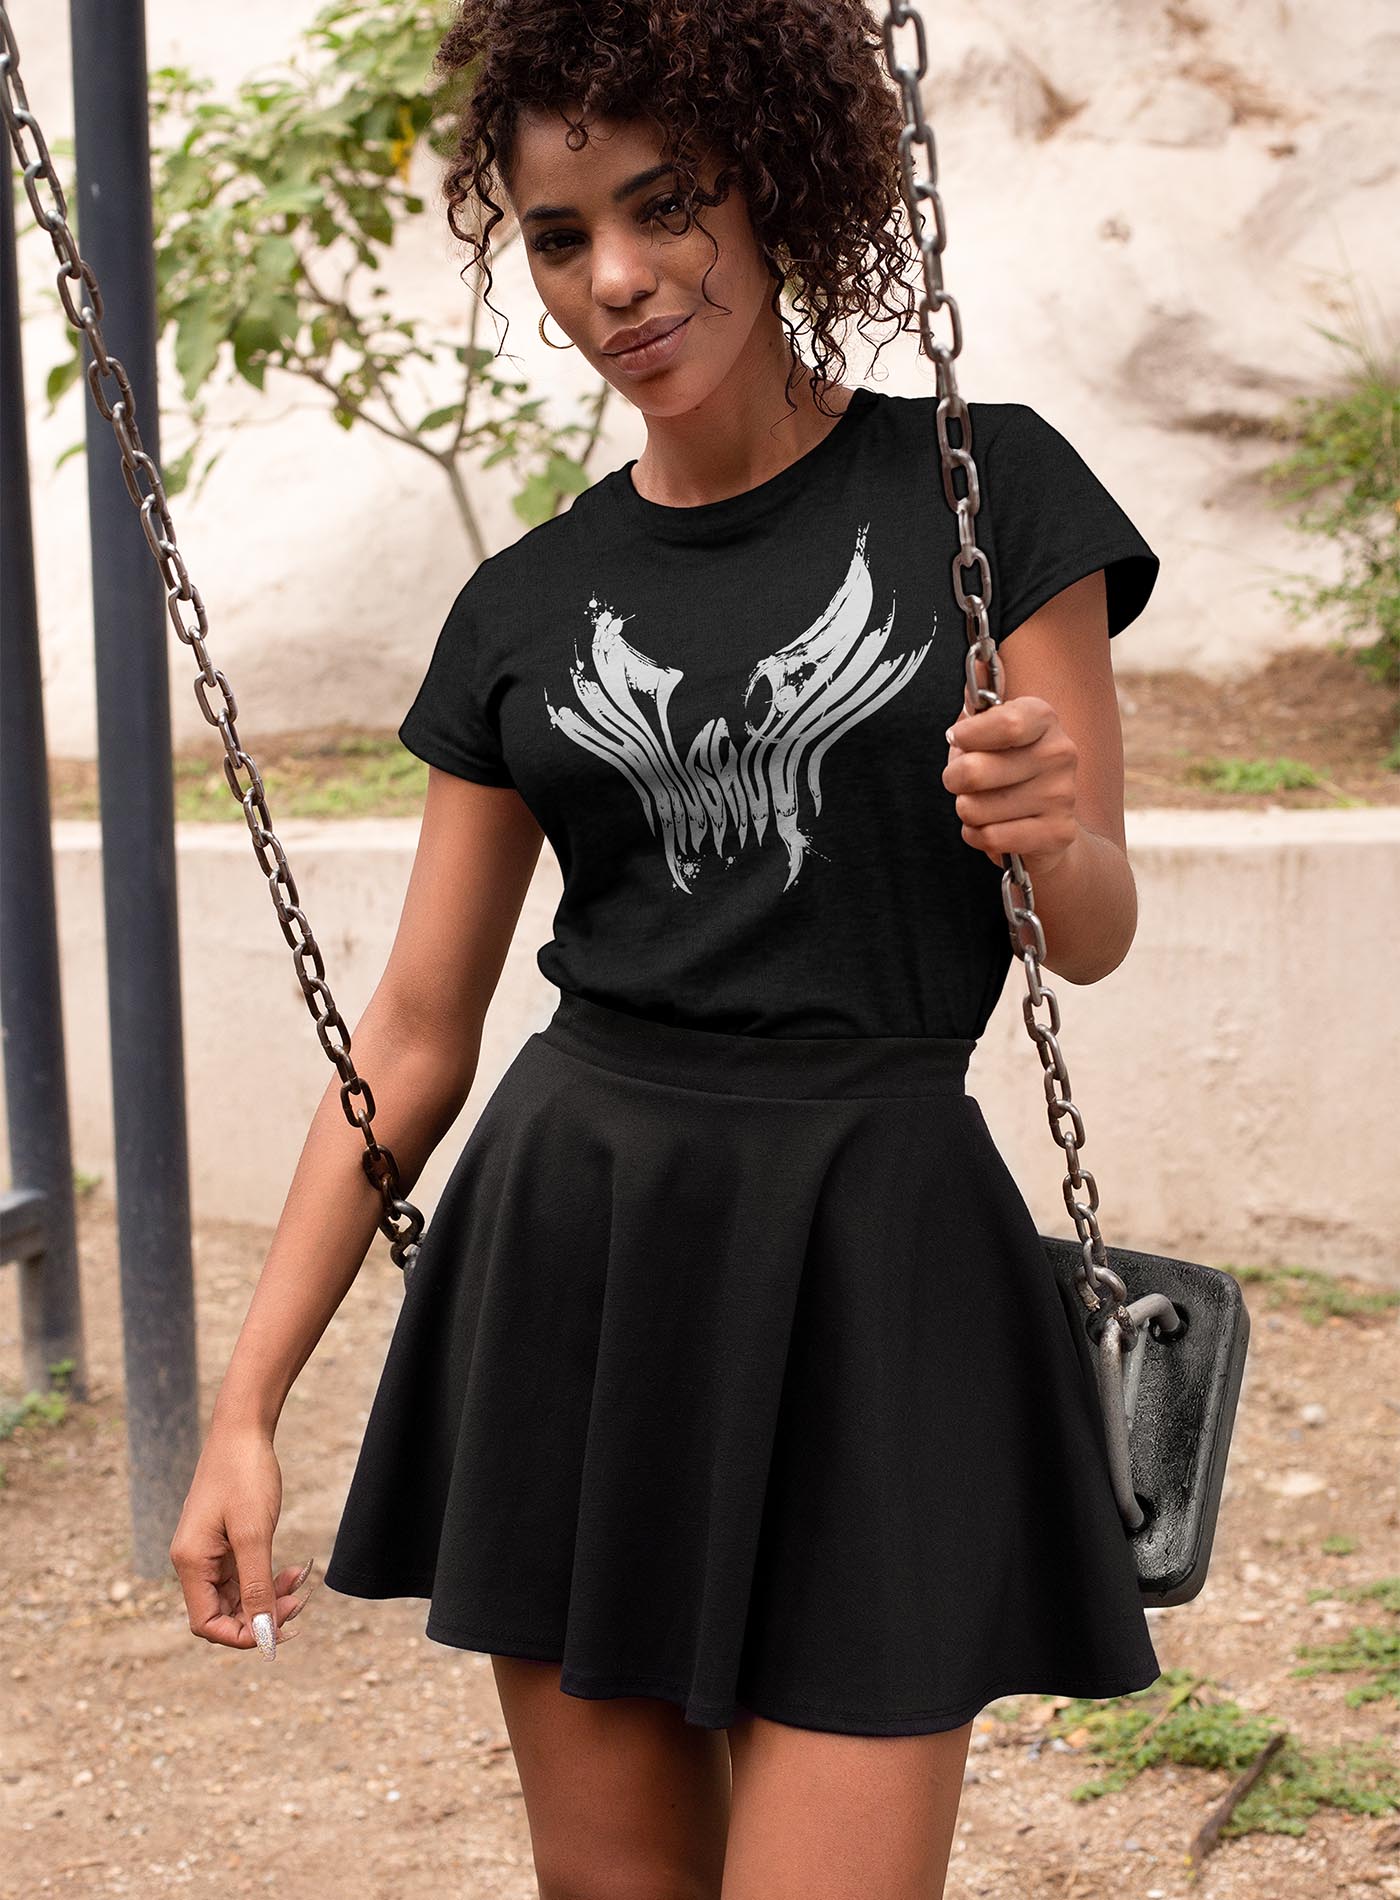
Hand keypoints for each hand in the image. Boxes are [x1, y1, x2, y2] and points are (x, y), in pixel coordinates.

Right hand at [169, 1423, 314, 1657]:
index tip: (278, 1629)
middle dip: (262, 1615)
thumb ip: (256, 1586)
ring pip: (239, 1595)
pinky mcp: (225, 1540)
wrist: (243, 1429)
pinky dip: (269, 1577)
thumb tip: (262, 1633)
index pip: (206, 1624)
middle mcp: (194, 1562)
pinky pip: (245, 1574)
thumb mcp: (254, 1533)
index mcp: (191, 1562)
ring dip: (270, 1596)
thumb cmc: (245, 1475)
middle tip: (300, 1602)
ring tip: (301, 1582)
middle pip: (224, 1613)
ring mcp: (209, 1551)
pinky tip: (295, 1570)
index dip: (241, 1635)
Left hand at [942, 693, 1080, 879]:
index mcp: (1044, 718)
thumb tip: (977, 665)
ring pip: (975, 808)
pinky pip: (989, 837)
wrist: (1048, 827)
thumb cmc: (1006, 769)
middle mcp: (1060, 753)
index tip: (956, 739)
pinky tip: (990, 828)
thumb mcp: (991, 730)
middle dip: (953, 779)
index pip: (1005, 723)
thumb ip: (979, 702)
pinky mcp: (1058, 833)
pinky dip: (977, 835)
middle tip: (960, 780)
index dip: (968, 736)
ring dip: (966, 810)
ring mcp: (1062, 795)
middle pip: (974, 771)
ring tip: (983, 804)